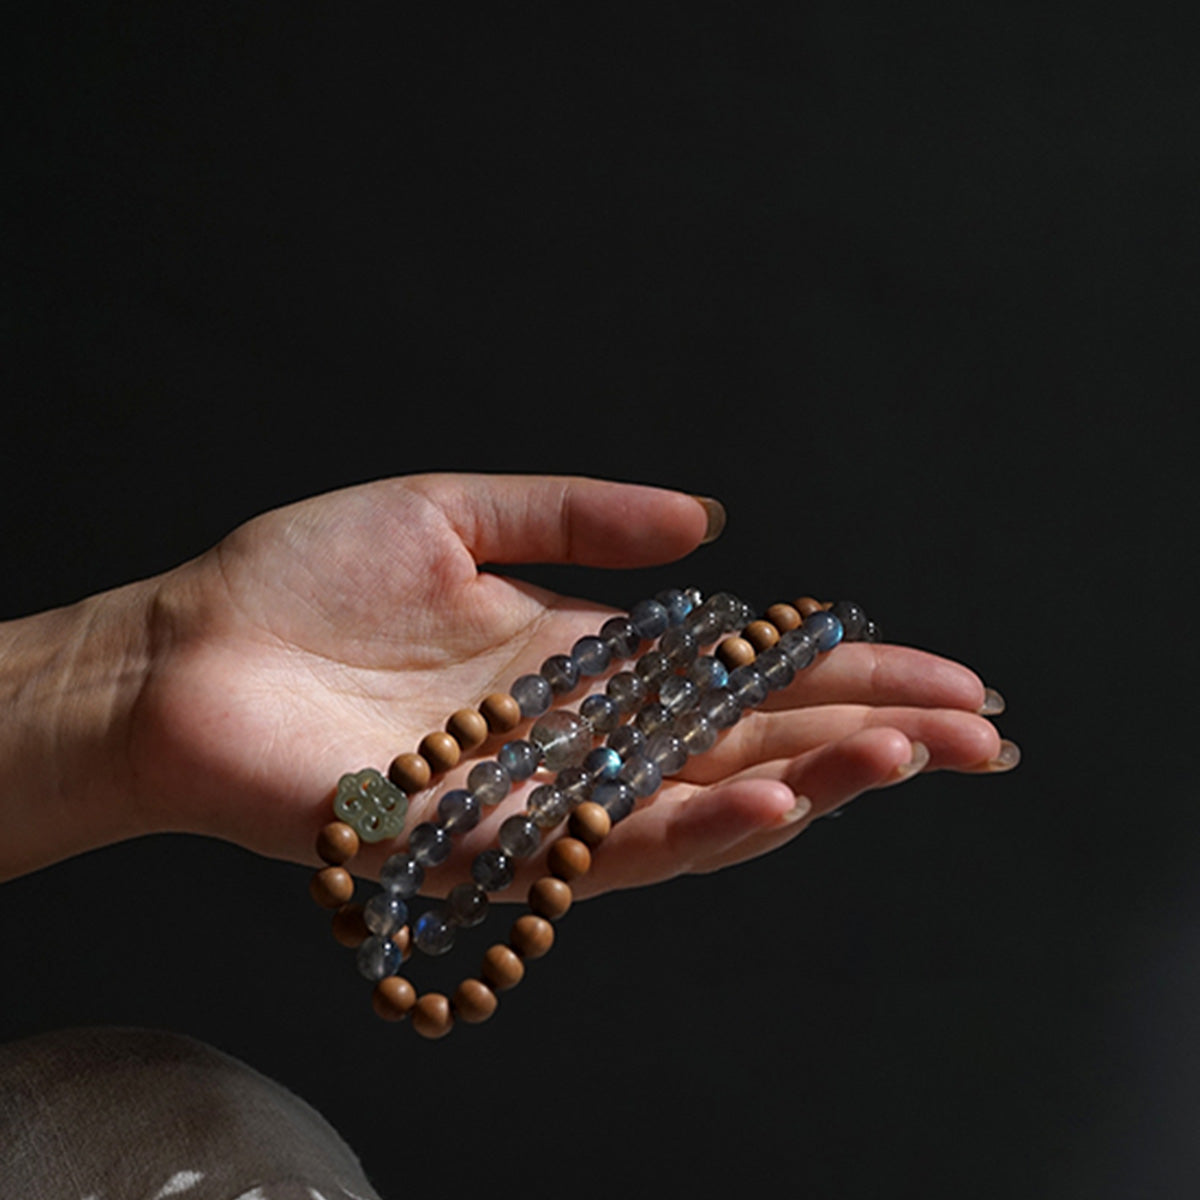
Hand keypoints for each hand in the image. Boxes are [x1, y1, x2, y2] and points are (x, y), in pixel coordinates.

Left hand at [0, 473, 1012, 890]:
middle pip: (744, 744)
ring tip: (906, 759)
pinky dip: (694, 827)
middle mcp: (577, 739)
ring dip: (808, 783)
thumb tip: (708, 522)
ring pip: (699, 806)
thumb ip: (576, 515)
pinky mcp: (481, 844)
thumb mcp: (454, 510)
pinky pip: (605, 849)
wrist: (180, 654)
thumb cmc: (297, 584)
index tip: (941, 668)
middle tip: (977, 732)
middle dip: (865, 738)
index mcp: (580, 662)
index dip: (842, 671)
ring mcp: (536, 797)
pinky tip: (773, 794)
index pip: (738, 675)